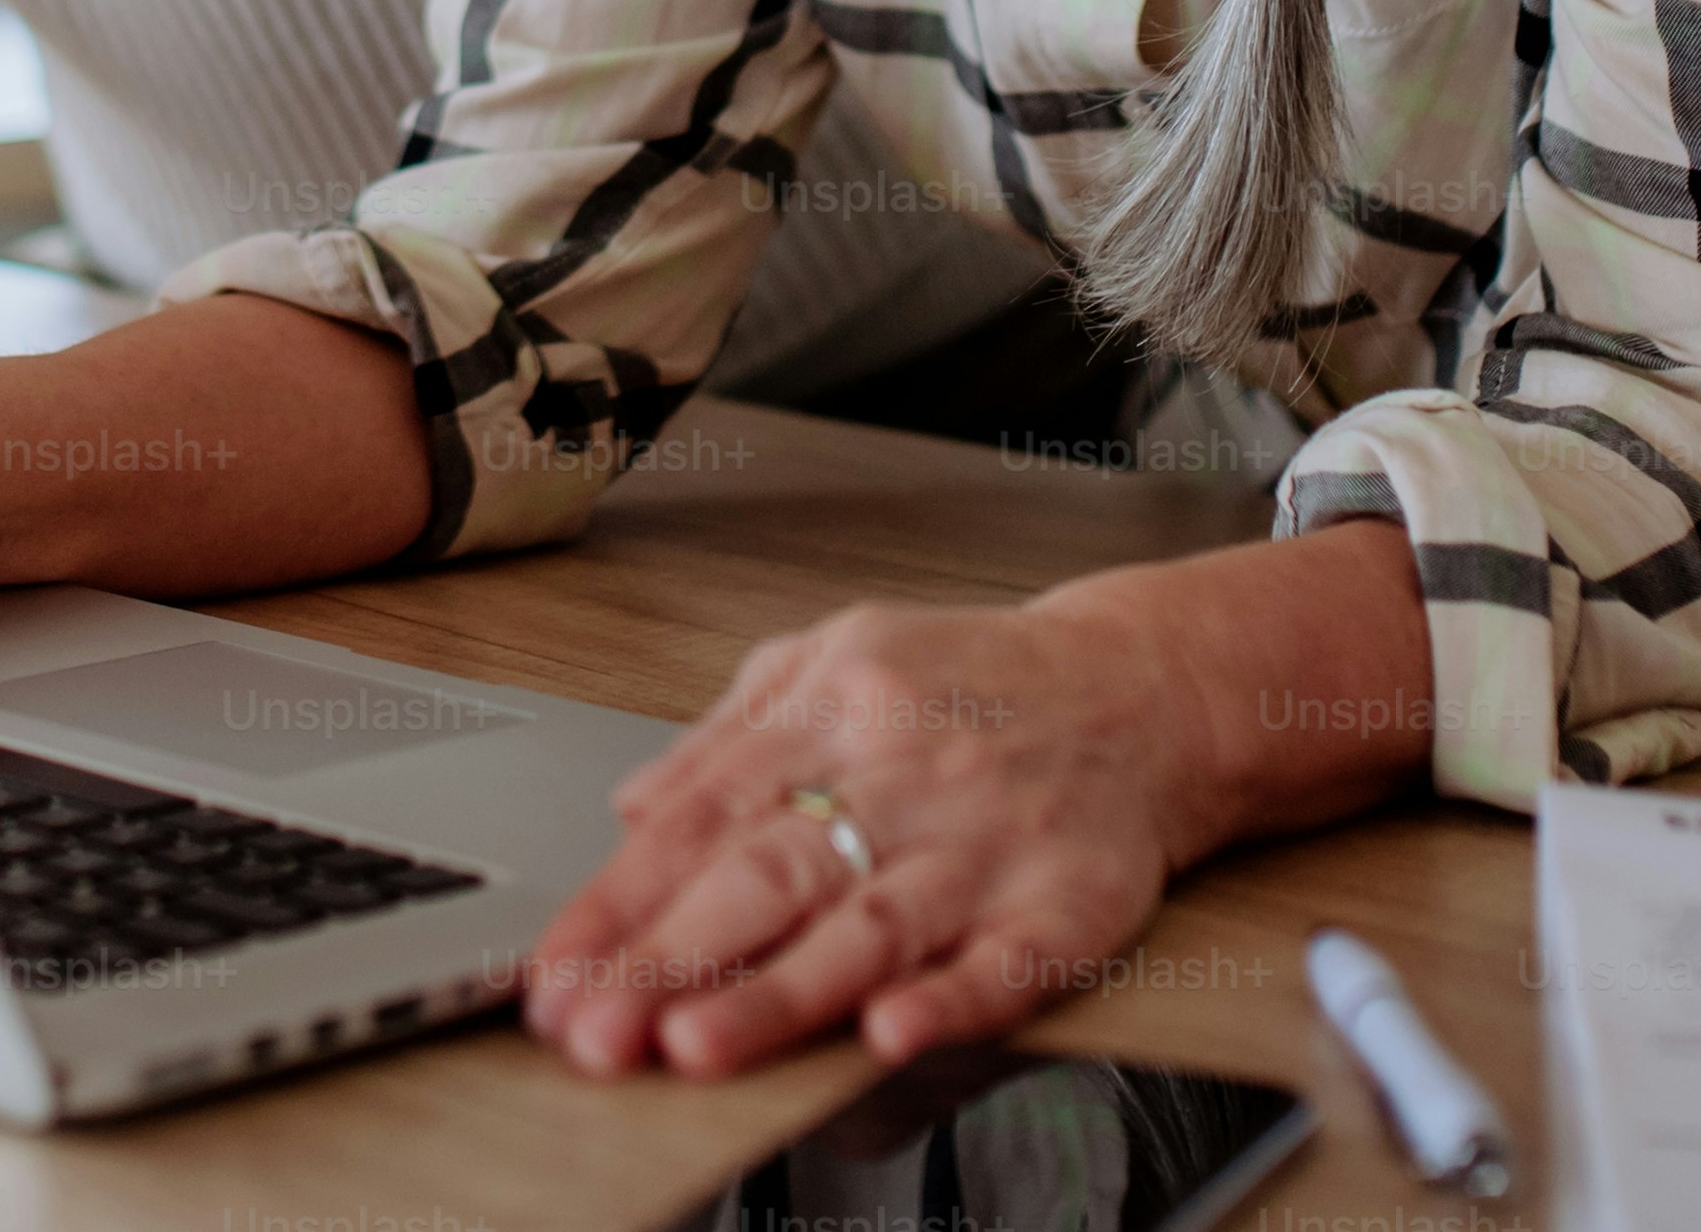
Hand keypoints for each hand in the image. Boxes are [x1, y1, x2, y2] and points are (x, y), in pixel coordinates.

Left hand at [518, 595, 1223, 1081]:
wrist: (1146, 686)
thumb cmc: (979, 682)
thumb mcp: (836, 657)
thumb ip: (728, 737)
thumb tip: (630, 809)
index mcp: (834, 708)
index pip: (703, 817)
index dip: (620, 903)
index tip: (554, 974)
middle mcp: (902, 774)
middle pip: (772, 873)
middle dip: (672, 958)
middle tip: (594, 1028)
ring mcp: (986, 844)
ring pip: (870, 926)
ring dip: (780, 994)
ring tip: (696, 1044)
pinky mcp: (1071, 901)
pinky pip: (1010, 961)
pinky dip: (952, 999)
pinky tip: (892, 1031)